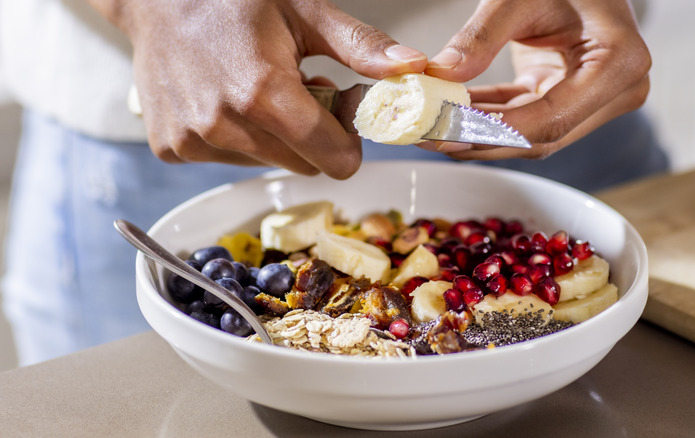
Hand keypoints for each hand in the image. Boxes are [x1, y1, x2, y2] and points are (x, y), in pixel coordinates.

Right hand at [88, 0, 426, 178]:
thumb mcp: (304, 11)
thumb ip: (360, 46)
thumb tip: (412, 68)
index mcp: (263, 92)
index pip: (334, 160)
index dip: (348, 142)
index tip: (341, 115)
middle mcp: (223, 124)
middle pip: (303, 165)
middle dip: (313, 137)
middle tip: (302, 92)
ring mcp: (193, 140)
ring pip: (266, 164)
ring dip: (274, 137)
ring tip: (260, 90)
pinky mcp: (173, 148)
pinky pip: (228, 160)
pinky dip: (237, 138)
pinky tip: (227, 100)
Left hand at [422, 0, 650, 159]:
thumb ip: (480, 37)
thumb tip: (441, 75)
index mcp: (618, 63)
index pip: (551, 119)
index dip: (496, 132)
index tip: (449, 133)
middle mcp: (616, 91)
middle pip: (540, 137)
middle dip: (480, 139)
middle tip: (430, 135)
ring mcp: (597, 100)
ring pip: (529, 135)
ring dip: (479, 133)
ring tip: (432, 126)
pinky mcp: (571, 98)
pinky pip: (524, 118)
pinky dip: (487, 116)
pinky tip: (450, 114)